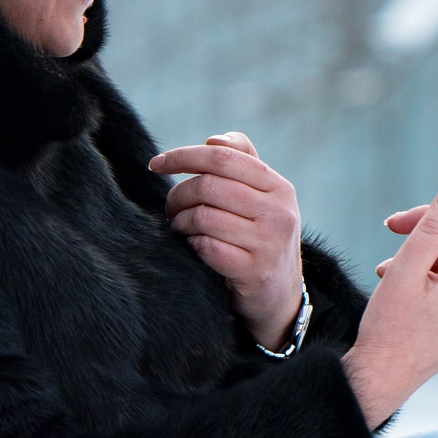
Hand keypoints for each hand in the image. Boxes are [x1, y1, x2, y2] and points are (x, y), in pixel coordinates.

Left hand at [151, 132, 304, 350]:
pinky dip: (191, 245)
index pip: (224, 158)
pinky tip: (192, 247)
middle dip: (178, 195)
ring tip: (179, 228)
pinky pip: (207, 247)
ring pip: (204, 216)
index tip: (156, 164)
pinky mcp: (255, 272)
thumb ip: (242, 164)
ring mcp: (270, 243)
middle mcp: (280, 212)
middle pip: (209, 186)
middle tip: (169, 208)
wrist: (280, 298)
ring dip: (180, 222)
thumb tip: (213, 140)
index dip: (184, 156)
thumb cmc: (260, 239)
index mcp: (279, 188)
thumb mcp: (262, 200)